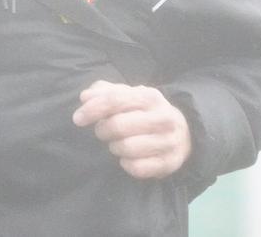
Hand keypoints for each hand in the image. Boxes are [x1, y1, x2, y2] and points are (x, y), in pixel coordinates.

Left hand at [72, 80, 192, 179]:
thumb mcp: (128, 96)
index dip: (92, 109)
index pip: (115, 100)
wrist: (182, 132)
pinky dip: (126, 164)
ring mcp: (169, 141)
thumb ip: (105, 92)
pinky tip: (127, 158)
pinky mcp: (170, 163)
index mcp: (150, 97)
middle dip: (103, 130)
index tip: (78, 119)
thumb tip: (85, 97)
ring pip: (127, 148)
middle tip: (102, 132)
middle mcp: (163, 117)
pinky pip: (137, 168)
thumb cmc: (145, 112)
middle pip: (118, 125)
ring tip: (116, 144)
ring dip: (114, 147)